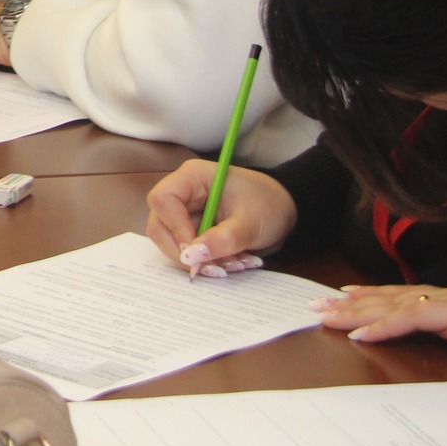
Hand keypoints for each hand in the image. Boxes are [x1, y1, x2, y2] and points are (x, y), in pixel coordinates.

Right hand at [143, 159, 296, 276]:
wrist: (286, 210)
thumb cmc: (269, 205)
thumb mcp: (250, 224)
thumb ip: (222, 240)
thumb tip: (190, 258)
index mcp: (192, 177)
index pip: (163, 200)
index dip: (174, 227)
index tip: (197, 251)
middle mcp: (183, 193)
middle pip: (160, 224)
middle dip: (184, 252)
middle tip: (214, 268)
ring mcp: (186, 211)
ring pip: (170, 242)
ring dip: (198, 260)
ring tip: (231, 265)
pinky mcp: (192, 228)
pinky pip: (186, 250)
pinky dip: (206, 262)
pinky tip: (230, 262)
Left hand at [312, 284, 446, 371]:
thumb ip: (430, 331)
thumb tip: (395, 333)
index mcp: (442, 298)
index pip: (396, 294)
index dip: (366, 294)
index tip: (338, 296)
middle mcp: (442, 293)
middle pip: (387, 297)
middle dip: (349, 302)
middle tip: (317, 306)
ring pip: (393, 305)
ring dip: (358, 313)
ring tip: (330, 318)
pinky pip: (412, 318)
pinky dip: (384, 326)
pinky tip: (362, 333)